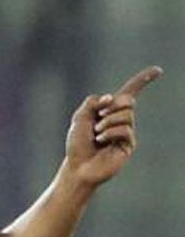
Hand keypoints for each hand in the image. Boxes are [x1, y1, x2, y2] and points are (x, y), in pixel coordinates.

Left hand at [65, 66, 162, 186]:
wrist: (78, 165)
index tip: (158, 70)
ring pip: (126, 115)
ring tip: (97, 133)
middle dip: (111, 107)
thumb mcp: (79, 117)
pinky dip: (109, 132)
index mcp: (110, 110)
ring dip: (107, 122)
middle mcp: (122, 119)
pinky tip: (101, 140)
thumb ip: (92, 103)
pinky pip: (124, 129)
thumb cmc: (78, 143)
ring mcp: (127, 132)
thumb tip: (111, 98)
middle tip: (98, 119)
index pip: (130, 92)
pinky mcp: (129, 144)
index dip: (143, 80)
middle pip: (127, 100)